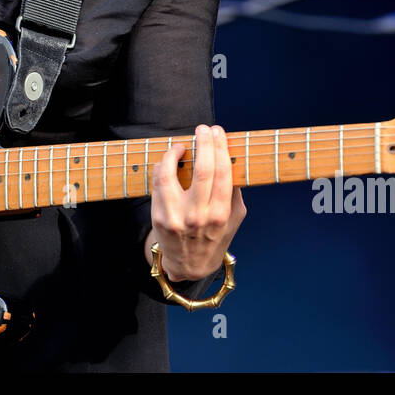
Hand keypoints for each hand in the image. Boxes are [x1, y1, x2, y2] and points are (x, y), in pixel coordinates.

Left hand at [144, 124, 246, 280]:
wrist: (189, 265)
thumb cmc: (214, 237)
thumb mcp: (234, 219)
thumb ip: (235, 193)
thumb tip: (230, 160)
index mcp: (221, 215)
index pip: (222, 173)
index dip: (220, 148)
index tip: (219, 132)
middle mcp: (199, 216)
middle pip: (203, 170)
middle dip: (204, 144)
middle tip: (203, 129)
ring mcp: (177, 217)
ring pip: (172, 174)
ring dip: (176, 152)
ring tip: (182, 144)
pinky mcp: (159, 217)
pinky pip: (158, 183)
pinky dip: (163, 166)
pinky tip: (169, 159)